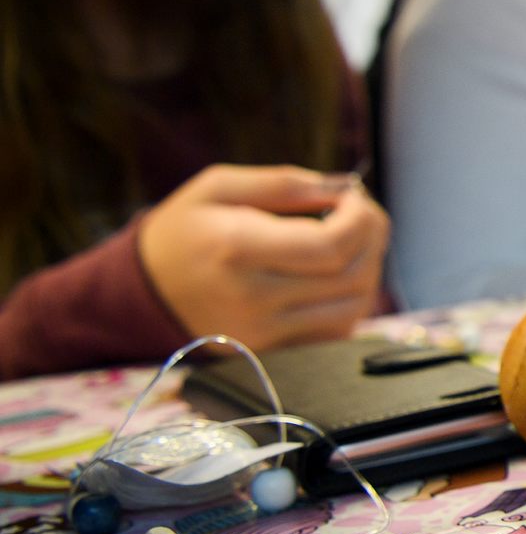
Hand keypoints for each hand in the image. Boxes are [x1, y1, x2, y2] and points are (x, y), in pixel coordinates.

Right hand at [137, 165, 390, 349]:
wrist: (143, 291)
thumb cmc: (186, 229)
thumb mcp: (220, 187)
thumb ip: (285, 182)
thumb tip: (344, 188)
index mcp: (237, 249)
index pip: (331, 247)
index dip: (361, 219)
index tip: (354, 197)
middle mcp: (253, 298)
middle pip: (352, 276)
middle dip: (372, 236)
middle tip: (361, 212)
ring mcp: (264, 332)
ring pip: (354, 307)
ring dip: (369, 267)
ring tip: (351, 239)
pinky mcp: (272, 351)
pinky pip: (337, 330)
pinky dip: (352, 299)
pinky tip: (337, 272)